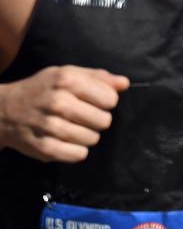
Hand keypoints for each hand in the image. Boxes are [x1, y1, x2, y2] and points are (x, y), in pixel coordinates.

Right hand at [0, 66, 128, 161]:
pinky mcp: (44, 147)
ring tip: (72, 128)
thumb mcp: (67, 73)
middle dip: (97, 120)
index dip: (105, 102)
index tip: (93, 102)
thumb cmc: (41, 90)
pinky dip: (76, 151)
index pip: (111, 99)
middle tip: (82, 116)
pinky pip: (78, 155)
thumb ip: (98, 77)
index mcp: (67, 80)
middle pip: (104, 121)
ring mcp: (50, 126)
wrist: (3, 110)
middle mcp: (59, 102)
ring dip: (87, 135)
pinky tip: (66, 141)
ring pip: (93, 139)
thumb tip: (124, 84)